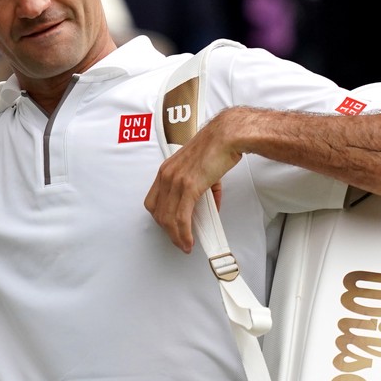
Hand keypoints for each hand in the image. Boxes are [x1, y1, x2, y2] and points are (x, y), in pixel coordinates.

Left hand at [144, 108, 243, 251]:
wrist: (226, 136)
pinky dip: (184, 232)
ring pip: (169, 218)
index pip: (153, 201)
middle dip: (168, 231)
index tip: (169, 227)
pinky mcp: (189, 186)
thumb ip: (204, 191)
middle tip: (179, 241)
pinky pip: (182, 217)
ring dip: (176, 236)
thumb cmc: (216, 147)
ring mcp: (176, 181)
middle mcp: (167, 175)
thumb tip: (209, 209)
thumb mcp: (202, 170)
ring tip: (185, 245)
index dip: (160, 218)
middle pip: (158, 213)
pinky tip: (189, 239)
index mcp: (167, 170)